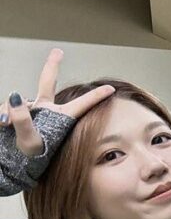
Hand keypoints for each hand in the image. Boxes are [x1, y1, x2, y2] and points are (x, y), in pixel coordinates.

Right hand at [0, 49, 114, 157]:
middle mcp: (46, 111)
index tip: (111, 88)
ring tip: (4, 125)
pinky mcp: (15, 113)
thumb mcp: (28, 142)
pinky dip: (2, 114)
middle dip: (51, 66)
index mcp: (59, 119)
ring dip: (10, 109)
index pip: (80, 104)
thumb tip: (16, 96)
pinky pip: (7, 106)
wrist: (10, 166)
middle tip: (57, 52)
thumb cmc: (26, 160)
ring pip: (19, 99)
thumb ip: (23, 120)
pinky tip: (1, 124)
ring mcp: (30, 111)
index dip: (95, 96)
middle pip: (47, 82)